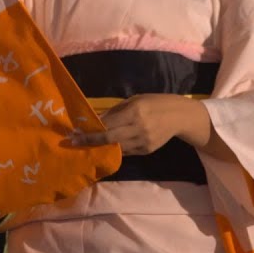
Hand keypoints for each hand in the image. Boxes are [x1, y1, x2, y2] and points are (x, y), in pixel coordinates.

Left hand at [70, 94, 204, 154]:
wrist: (178, 116)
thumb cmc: (153, 103)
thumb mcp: (134, 101)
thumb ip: (115, 111)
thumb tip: (95, 120)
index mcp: (134, 111)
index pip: (107, 124)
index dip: (91, 130)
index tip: (76, 133)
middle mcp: (138, 128)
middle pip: (109, 138)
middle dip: (91, 141)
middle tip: (75, 143)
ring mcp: (143, 141)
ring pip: (116, 147)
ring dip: (100, 147)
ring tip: (87, 146)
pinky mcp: (146, 151)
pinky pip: (126, 152)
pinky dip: (114, 149)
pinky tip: (105, 147)